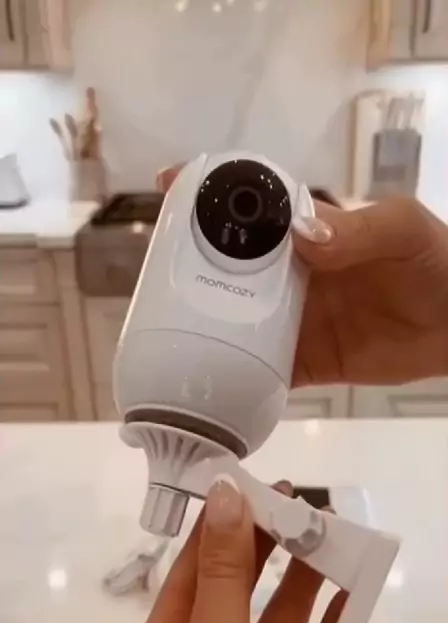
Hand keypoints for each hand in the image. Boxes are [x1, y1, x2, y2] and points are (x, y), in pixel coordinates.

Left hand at [119, 479, 385, 622]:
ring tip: (325, 534)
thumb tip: (224, 499)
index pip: (181, 594)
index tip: (239, 490)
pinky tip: (349, 589)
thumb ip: (223, 584)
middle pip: (230, 608)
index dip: (211, 540)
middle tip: (290, 504)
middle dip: (258, 557)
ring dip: (300, 588)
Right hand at [157, 165, 447, 386]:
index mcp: (308, 232)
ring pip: (239, 321)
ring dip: (206, 326)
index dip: (209, 196)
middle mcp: (291, 275)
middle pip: (230, 269)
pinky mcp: (308, 363)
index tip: (168, 186)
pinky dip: (239, 377)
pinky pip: (266, 372)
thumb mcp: (401, 229)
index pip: (251, 209)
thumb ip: (356, 229)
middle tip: (155, 278)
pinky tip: (211, 381)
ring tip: (167, 333)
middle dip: (190, 269)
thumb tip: (301, 234)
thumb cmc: (435, 262)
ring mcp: (296, 321)